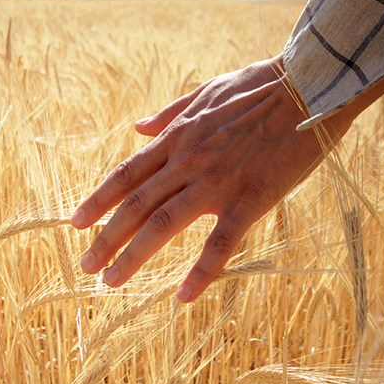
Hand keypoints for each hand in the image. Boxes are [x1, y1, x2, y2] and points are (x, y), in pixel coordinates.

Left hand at [71, 56, 349, 301]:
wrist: (307, 87)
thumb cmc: (258, 88)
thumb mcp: (205, 91)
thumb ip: (168, 112)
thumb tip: (137, 126)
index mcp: (178, 138)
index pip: (127, 175)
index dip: (99, 200)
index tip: (77, 223)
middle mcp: (188, 161)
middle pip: (136, 205)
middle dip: (106, 237)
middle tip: (86, 266)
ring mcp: (217, 181)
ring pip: (164, 223)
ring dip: (133, 255)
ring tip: (110, 281)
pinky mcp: (251, 199)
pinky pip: (221, 242)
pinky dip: (201, 272)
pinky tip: (183, 297)